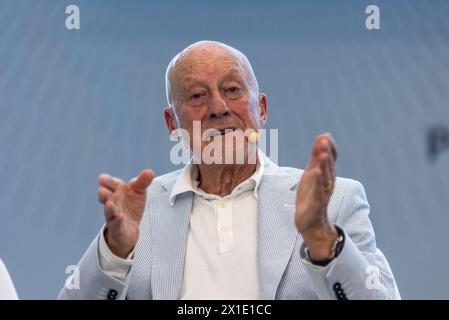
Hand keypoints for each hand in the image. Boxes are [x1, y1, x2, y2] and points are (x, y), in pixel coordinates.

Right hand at [98, 169, 153, 257]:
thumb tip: (149, 172)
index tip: (102, 178)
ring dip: (109, 208)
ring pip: (109, 212)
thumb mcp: (139, 192)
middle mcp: (113, 202)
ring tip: (108, 203)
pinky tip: (120, 216)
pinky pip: (116, 224)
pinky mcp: (117, 228)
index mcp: (117, 191)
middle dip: (104, 194)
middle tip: (102, 190)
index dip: (106, 181)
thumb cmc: (131, 205)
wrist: (130, 228)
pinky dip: (117, 221)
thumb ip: (143, 182)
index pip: (110, 184)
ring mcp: (113, 215)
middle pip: (107, 197)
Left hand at [295, 133, 337, 259]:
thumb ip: (317, 155)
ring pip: (324, 178)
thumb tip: (324, 136)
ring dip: (324, 166)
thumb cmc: (311, 194)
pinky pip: (318, 192)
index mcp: (326, 174)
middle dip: (326, 153)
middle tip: (325, 141)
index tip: (326, 136)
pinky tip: (316, 174)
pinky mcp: (316, 203)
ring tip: (323, 155)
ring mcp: (322, 193)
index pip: (330, 158)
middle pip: (328, 166)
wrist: (310, 221)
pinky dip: (318, 183)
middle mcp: (327, 182)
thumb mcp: (313, 172)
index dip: (329, 148)